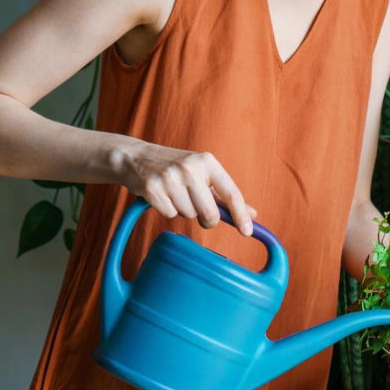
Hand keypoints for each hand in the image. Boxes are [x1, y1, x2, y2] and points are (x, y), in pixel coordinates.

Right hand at [117, 143, 256, 234]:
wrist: (136, 158)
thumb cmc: (176, 169)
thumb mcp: (203, 174)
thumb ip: (225, 196)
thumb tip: (252, 214)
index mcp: (208, 162)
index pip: (231, 193)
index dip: (241, 215)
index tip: (248, 232)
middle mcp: (190, 168)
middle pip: (209, 213)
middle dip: (207, 220)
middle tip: (200, 213)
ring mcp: (170, 177)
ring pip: (189, 215)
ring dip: (184, 211)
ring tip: (175, 194)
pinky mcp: (152, 188)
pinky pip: (169, 214)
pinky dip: (167, 210)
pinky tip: (162, 196)